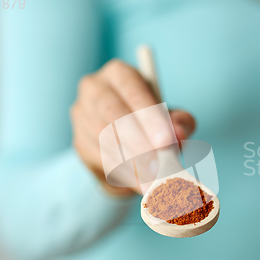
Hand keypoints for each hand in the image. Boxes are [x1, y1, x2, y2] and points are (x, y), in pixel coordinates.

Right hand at [70, 59, 194, 195]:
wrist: (128, 146)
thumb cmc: (153, 124)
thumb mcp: (172, 119)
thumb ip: (180, 122)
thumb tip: (179, 134)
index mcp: (120, 74)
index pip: (132, 90)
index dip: (150, 116)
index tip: (167, 141)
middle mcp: (95, 88)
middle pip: (113, 114)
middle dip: (139, 143)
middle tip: (160, 167)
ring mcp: (82, 115)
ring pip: (104, 139)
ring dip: (132, 163)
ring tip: (155, 181)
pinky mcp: (79, 142)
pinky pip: (100, 159)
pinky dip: (123, 174)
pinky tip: (141, 185)